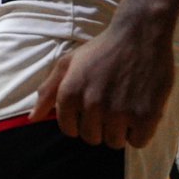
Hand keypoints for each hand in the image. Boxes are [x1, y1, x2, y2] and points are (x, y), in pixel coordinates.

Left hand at [29, 25, 174, 148]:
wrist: (140, 35)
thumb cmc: (101, 50)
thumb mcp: (68, 63)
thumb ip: (48, 91)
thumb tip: (33, 118)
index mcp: (70, 92)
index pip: (68, 129)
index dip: (78, 121)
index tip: (88, 109)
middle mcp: (92, 104)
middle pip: (91, 138)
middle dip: (98, 126)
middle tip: (108, 105)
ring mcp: (119, 112)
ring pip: (114, 142)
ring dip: (119, 130)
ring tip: (124, 107)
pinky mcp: (146, 116)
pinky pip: (138, 142)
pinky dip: (139, 132)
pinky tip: (139, 112)